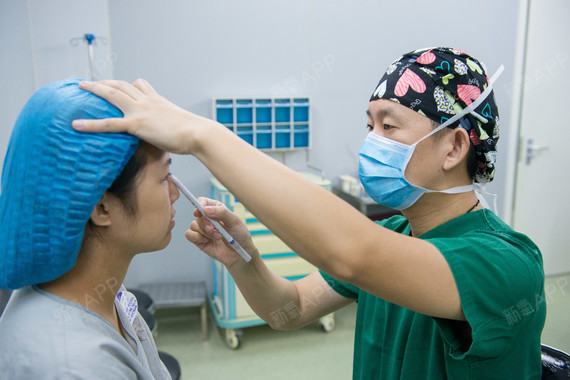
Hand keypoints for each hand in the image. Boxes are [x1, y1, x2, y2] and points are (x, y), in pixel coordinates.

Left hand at [72, 79, 213, 153]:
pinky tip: (77, 125)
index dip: (126, 84)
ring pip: (112, 94)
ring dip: (94, 89)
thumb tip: (173, 136)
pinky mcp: (137, 124)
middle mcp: (147, 101)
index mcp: (158, 101)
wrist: (198, 133)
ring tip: (80, 87)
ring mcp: (141, 111)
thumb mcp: (180, 124)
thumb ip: (171, 126)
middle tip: (89, 83)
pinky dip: (91, 124)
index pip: (139, 85)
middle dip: (104, 82)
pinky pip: (109, 123)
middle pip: (121, 85)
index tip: (116, 83)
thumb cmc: (194, 133)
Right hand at [186, 197, 257, 266]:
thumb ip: (221, 213)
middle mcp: (208, 218)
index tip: (202, 211)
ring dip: (205, 232)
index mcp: (217, 209)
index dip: (200, 204)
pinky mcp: (198, 239)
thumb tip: (205, 209)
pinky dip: (196, 237)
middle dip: (204, 222)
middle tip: (213, 229)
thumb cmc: (240, 235)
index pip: (203, 201)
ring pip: (193, 225)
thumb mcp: (235, 221)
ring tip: (217, 237)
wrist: (239, 254)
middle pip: (197, 214)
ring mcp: (203, 229)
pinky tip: (206, 241)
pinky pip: (189, 234)